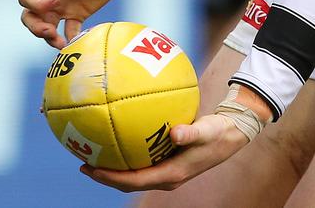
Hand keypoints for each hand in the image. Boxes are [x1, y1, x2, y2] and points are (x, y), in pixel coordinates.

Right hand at [18, 0, 128, 48]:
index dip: (35, 4)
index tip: (54, 3)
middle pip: (30, 16)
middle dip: (36, 27)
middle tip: (49, 32)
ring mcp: (61, 6)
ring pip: (46, 26)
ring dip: (49, 37)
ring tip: (61, 44)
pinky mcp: (76, 14)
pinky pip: (69, 30)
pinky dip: (70, 38)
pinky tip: (75, 43)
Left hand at [80, 114, 247, 192]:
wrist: (230, 136)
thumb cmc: (217, 134)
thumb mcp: (206, 132)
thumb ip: (190, 132)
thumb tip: (174, 132)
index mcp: (170, 175)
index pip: (133, 181)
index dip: (110, 177)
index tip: (91, 168)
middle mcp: (164, 176)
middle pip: (127, 181)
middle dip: (104, 175)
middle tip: (84, 162)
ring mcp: (165, 170)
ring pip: (133, 174)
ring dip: (113, 167)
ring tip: (96, 153)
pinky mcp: (167, 161)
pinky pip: (141, 162)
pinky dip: (127, 155)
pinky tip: (120, 139)